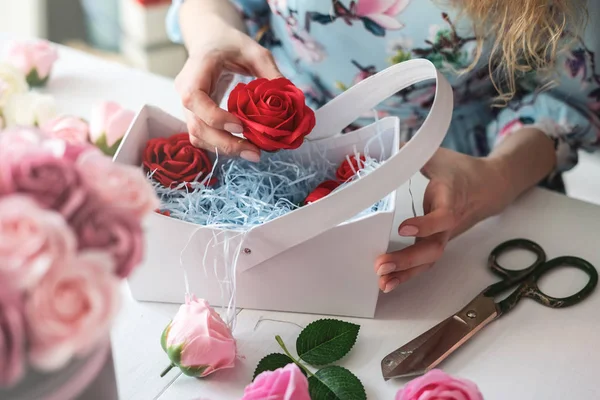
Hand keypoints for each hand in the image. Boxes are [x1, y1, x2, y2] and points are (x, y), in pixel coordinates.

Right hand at [175, 15, 282, 160]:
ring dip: (224, 149)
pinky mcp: (195, 116)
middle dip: (225, 143)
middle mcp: (185, 90)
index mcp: (195, 70)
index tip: (240, 126)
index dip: (215, 117)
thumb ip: (271, 74)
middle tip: (255, 153)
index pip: (194, 98)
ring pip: (197, 136)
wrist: (211, 42)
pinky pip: (203, 137)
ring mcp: (187, 106)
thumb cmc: (231, 44)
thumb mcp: (255, 52)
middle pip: (196, 126)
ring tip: (253, 153)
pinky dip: (221, 145)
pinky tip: (243, 147)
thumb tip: (290, 101)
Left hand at [374, 148, 509, 292]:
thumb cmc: (461, 171)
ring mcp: (444, 235)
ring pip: (428, 260)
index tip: (404, 227)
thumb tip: (386, 150)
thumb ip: (413, 153)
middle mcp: (449, 222)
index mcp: (451, 197)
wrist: (491, 187)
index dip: (426, 224)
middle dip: (407, 259)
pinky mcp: (438, 242)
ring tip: (381, 281)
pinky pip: (424, 262)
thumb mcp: (439, 156)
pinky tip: (387, 282)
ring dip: (405, 273)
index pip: (444, 216)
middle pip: (433, 247)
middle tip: (381, 264)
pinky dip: (407, 274)